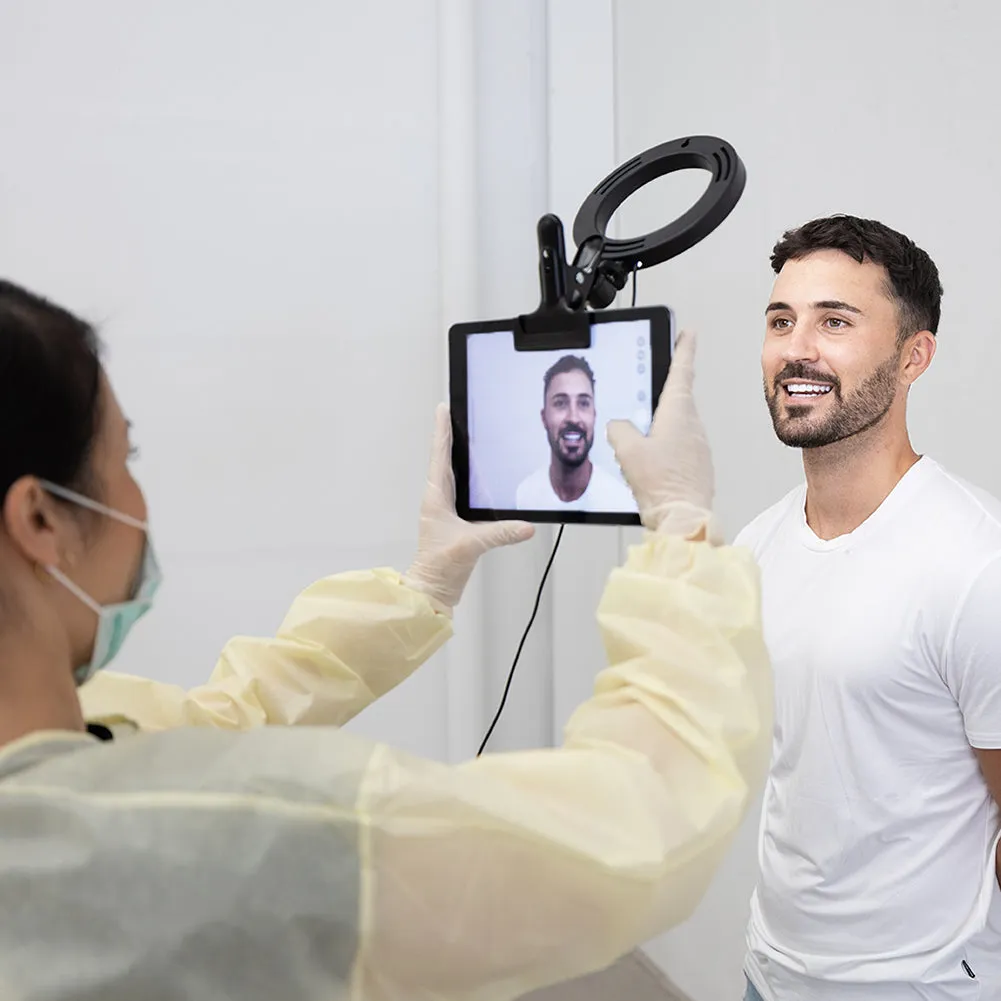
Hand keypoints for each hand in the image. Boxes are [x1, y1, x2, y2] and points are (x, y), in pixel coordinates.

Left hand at [403, 404, 534, 612]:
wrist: (433, 589)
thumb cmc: (440, 567)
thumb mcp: (472, 545)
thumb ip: (501, 533)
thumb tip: (527, 526)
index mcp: (436, 497)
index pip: (440, 456)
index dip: (442, 431)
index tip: (442, 409)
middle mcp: (437, 498)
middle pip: (443, 458)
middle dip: (448, 435)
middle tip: (453, 412)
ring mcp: (444, 508)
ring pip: (450, 472)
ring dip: (455, 453)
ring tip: (461, 433)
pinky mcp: (453, 519)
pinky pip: (459, 489)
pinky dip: (465, 475)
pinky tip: (475, 473)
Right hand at [606, 330, 715, 538]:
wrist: (683, 520)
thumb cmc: (661, 485)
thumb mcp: (626, 450)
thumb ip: (618, 429)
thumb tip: (618, 426)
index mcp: (678, 413)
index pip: (682, 370)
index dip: (683, 348)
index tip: (688, 332)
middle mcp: (692, 426)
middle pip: (678, 398)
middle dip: (664, 390)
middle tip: (654, 382)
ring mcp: (697, 447)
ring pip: (676, 425)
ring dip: (660, 424)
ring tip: (641, 434)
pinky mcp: (697, 466)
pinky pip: (678, 447)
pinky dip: (664, 446)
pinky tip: (649, 462)